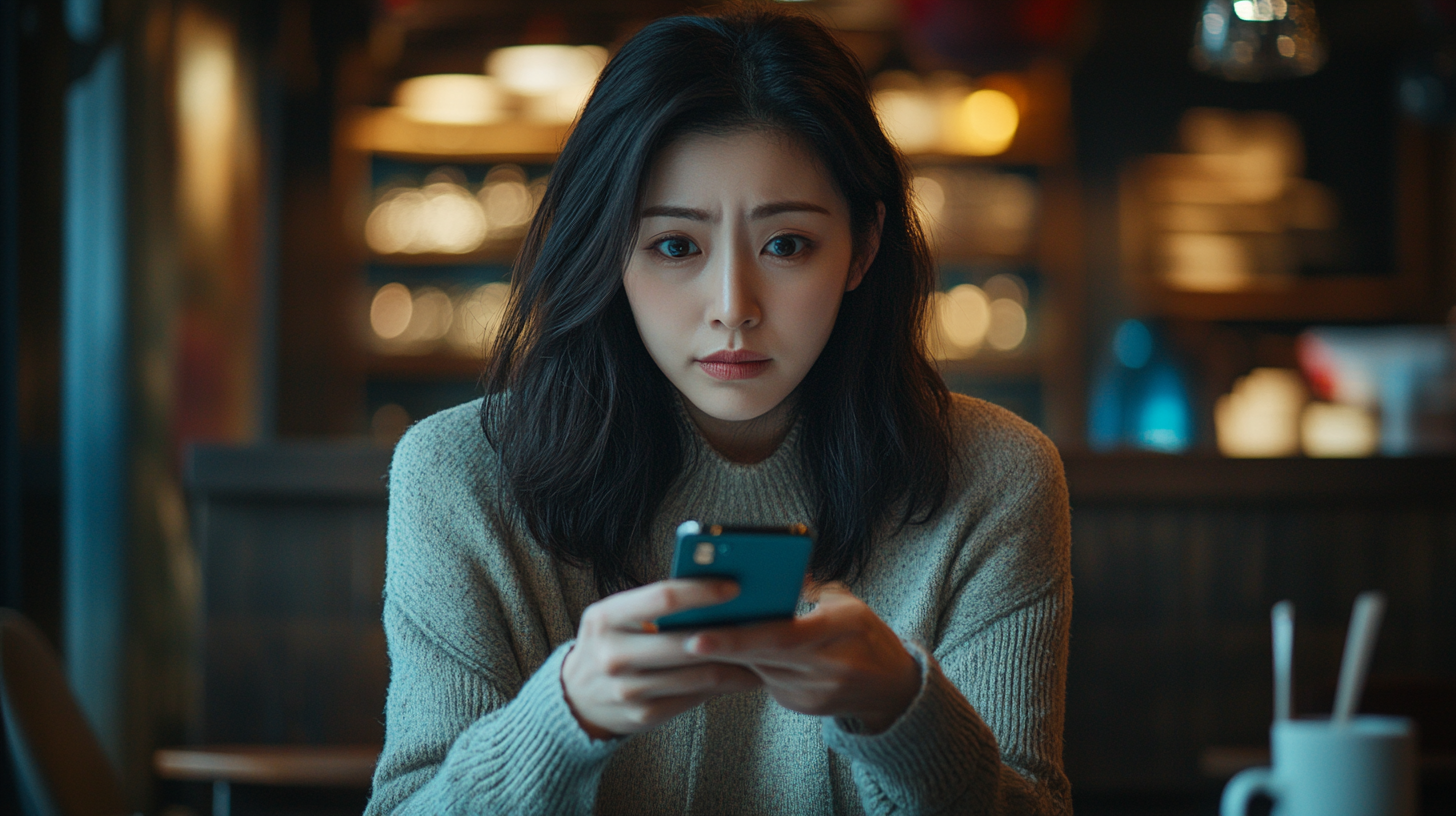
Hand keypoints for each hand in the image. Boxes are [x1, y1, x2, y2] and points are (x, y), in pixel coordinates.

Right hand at [561, 579, 762, 739]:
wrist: (576, 696)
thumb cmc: (612, 642)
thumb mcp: (618, 616)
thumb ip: (657, 605)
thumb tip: (719, 591)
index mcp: (605, 617)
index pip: (662, 598)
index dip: (702, 591)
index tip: (736, 587)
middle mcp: (611, 654)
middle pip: (685, 640)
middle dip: (728, 632)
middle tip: (763, 622)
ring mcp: (626, 689)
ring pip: (697, 674)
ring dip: (736, 663)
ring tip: (763, 650)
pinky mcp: (642, 715)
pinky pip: (694, 697)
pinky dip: (723, 685)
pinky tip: (742, 675)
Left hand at [682, 583, 920, 733]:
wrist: (893, 687)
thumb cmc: (865, 633)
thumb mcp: (846, 603)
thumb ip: (808, 590)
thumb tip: (767, 573)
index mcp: (844, 628)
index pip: (782, 635)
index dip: (740, 636)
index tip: (700, 635)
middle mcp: (832, 665)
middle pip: (765, 656)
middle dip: (722, 647)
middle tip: (683, 639)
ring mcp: (818, 692)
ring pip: (761, 671)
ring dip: (731, 656)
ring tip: (698, 638)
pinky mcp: (806, 707)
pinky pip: (768, 684)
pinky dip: (750, 668)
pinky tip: (730, 655)